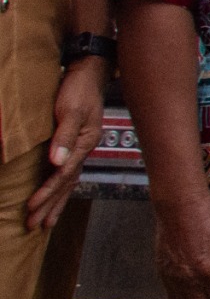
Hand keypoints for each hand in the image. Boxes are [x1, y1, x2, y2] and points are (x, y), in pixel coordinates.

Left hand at [27, 58, 106, 229]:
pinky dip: (60, 188)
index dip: (46, 193)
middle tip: (34, 226)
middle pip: (66, 185)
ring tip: (45, 221)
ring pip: (68, 182)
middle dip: (49, 206)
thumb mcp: (70, 111)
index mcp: (84, 144)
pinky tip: (56, 194)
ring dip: (56, 202)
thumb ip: (64, 137)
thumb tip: (56, 163)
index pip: (63, 176)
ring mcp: (81, 148)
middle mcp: (83, 150)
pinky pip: (67, 172)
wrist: (90, 72)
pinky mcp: (75, 143)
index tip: (31, 207)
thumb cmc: (79, 89)